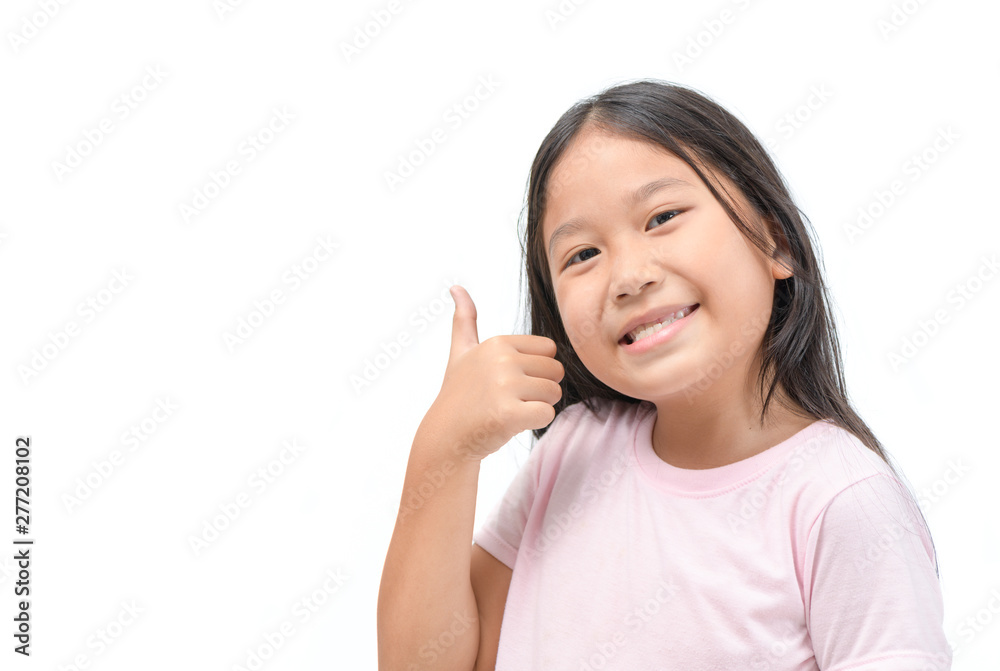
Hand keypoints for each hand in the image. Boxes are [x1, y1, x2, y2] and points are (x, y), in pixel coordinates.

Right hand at [419, 285, 564, 460]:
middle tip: (510, 399)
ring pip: (554, 394)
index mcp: (498, 343)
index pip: (549, 351)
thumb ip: (464, 319)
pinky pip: (547, 414)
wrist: (446, 437)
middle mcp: (501, 360)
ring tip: (508, 410)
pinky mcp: (509, 414)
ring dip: (537, 407)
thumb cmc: (459, 394)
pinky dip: (534, 422)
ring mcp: (505, 387)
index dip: (535, 369)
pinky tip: (510, 424)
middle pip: (556, 372)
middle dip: (540, 389)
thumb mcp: (461, 352)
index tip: (508, 381)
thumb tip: (455, 286)